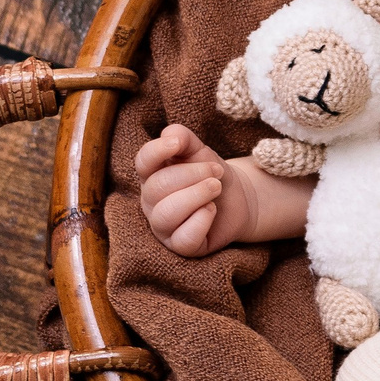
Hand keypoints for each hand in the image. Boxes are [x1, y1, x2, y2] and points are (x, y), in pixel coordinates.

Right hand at [134, 123, 247, 254]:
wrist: (237, 198)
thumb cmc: (212, 174)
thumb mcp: (200, 151)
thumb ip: (184, 139)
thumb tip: (170, 134)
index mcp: (151, 175)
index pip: (142, 162)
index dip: (157, 151)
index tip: (178, 144)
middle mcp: (151, 202)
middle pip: (158, 187)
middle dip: (192, 175)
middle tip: (216, 173)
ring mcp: (163, 227)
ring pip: (166, 214)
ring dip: (197, 195)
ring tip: (216, 187)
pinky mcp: (180, 246)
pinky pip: (183, 238)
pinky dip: (201, 221)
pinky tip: (212, 210)